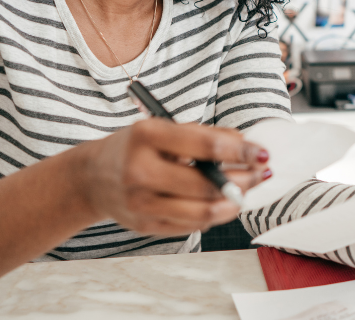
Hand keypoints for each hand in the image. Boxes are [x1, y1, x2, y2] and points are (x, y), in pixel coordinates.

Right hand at [76, 119, 269, 235]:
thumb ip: (202, 134)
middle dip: (243, 180)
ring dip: (233, 203)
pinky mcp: (145, 226)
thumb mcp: (162, 129)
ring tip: (245, 192)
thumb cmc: (135, 148)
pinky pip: (192, 226)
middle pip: (207, 184)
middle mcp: (140, 171)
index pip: (204, 146)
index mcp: (146, 136)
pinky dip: (214, 215)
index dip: (240, 151)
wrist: (92, 177)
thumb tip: (245, 144)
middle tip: (260, 174)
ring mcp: (141, 203)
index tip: (261, 152)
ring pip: (203, 212)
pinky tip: (222, 203)